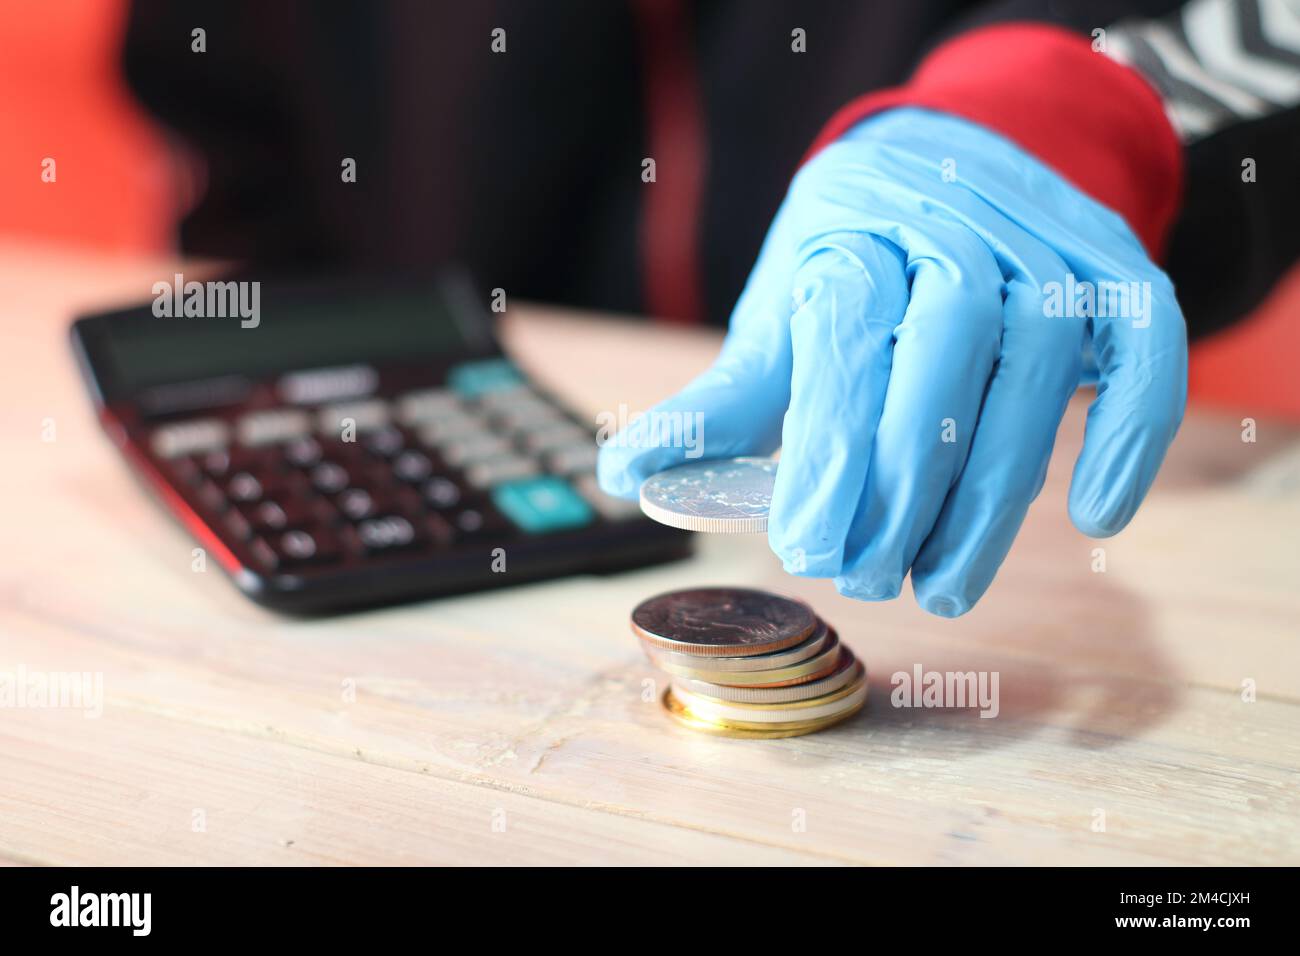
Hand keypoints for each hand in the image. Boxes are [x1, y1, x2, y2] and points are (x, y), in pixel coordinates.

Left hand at [598, 107, 1185, 615]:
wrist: (951, 161)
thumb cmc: (852, 261)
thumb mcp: (779, 314)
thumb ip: (721, 398)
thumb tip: (629, 473)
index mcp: (852, 229)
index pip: (845, 337)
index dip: (830, 449)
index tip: (807, 548)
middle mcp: (955, 223)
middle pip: (945, 350)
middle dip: (907, 480)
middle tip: (868, 577)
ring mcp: (1047, 244)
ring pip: (1038, 366)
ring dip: (995, 493)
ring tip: (942, 586)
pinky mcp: (1117, 272)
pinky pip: (1147, 349)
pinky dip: (1130, 432)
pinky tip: (1093, 514)